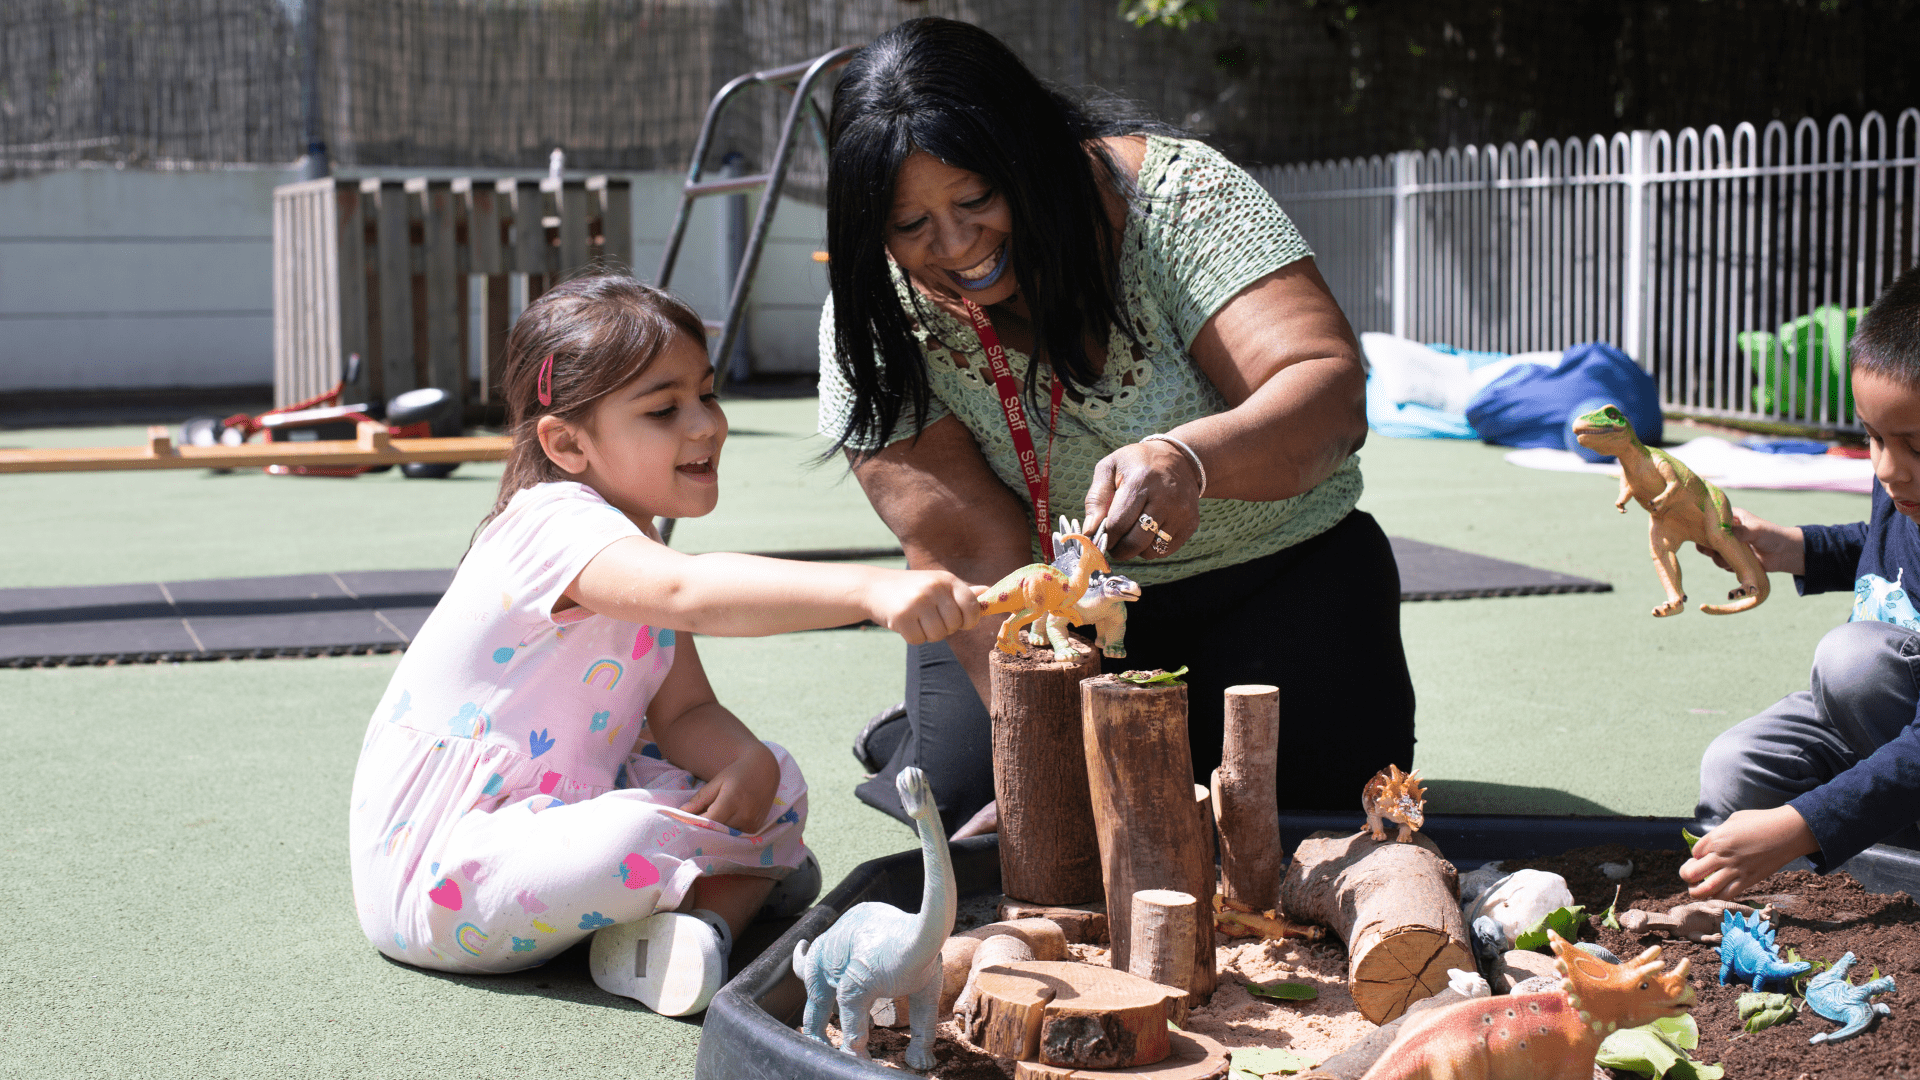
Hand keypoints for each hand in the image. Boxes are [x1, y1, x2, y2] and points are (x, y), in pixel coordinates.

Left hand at [682, 742, 780, 832]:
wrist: (764, 770)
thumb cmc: (737, 773)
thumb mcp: (717, 782)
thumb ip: (700, 799)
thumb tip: (682, 812)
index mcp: (732, 800)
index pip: (708, 821)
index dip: (695, 823)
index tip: (685, 822)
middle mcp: (743, 814)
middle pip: (716, 830)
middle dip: (705, 827)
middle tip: (697, 820)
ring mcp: (751, 823)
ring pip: (725, 834)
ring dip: (717, 829)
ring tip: (713, 817)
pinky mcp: (755, 828)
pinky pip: (735, 834)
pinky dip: (728, 830)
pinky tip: (727, 819)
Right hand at [866, 569, 981, 644]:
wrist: (873, 587)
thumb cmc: (912, 588)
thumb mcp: (937, 584)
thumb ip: (963, 591)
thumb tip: (989, 592)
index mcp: (946, 580)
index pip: (972, 606)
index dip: (970, 620)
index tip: (962, 622)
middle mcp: (934, 588)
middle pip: (955, 625)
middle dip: (945, 628)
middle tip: (931, 618)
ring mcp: (917, 601)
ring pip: (938, 635)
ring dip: (928, 634)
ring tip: (917, 620)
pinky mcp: (902, 616)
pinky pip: (919, 640)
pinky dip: (912, 637)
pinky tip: (905, 623)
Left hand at [1085, 440, 1201, 561]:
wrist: (1180, 458)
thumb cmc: (1137, 463)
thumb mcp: (1110, 467)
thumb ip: (1095, 498)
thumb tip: (1089, 530)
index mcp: (1141, 481)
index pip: (1117, 524)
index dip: (1104, 535)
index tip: (1099, 535)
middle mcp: (1164, 498)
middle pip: (1134, 542)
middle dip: (1117, 549)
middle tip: (1112, 542)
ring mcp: (1181, 512)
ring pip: (1149, 551)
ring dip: (1134, 549)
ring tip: (1130, 533)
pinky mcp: (1190, 523)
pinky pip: (1164, 550)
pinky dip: (1151, 547)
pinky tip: (1147, 532)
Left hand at [1679, 805, 1819, 899]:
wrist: (1788, 832)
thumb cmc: (1761, 821)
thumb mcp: (1734, 820)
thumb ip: (1720, 832)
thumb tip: (1712, 843)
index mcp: (1716, 837)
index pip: (1694, 852)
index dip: (1695, 857)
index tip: (1701, 858)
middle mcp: (1722, 854)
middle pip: (1691, 873)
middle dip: (1687, 876)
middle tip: (1691, 877)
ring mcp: (1735, 869)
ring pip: (1706, 889)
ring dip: (1697, 892)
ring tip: (1696, 890)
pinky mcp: (1748, 880)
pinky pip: (1727, 894)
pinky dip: (1717, 897)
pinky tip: (1716, 893)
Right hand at [1693, 507, 1805, 575]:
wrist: (1785, 553)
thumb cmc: (1772, 535)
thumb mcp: (1757, 530)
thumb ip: (1741, 531)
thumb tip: (1723, 533)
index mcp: (1729, 518)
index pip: (1708, 520)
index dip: (1703, 527)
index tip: (1705, 536)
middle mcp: (1725, 531)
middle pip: (1705, 538)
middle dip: (1707, 547)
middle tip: (1713, 551)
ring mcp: (1727, 546)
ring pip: (1712, 553)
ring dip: (1720, 558)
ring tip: (1735, 559)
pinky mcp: (1731, 558)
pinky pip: (1721, 563)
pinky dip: (1728, 566)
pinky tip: (1739, 565)